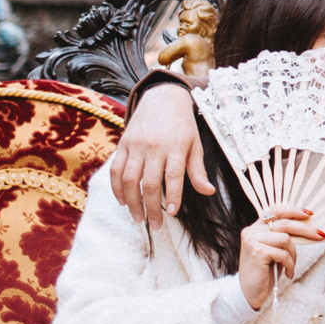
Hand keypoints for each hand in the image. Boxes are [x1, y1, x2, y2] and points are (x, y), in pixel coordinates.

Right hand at [110, 81, 212, 224]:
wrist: (162, 98)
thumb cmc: (182, 125)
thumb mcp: (195, 144)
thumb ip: (198, 170)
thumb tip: (209, 192)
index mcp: (176, 146)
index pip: (174, 175)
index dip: (173, 196)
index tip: (172, 213)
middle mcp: (154, 146)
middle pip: (149, 182)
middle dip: (151, 207)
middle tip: (155, 225)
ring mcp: (136, 145)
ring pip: (129, 179)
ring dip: (132, 202)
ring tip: (138, 218)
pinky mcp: (123, 144)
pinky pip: (115, 170)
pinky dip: (116, 188)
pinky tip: (122, 201)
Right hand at [239, 209, 324, 310]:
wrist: (249, 294)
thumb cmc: (264, 272)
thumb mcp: (274, 251)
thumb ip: (283, 237)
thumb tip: (307, 227)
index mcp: (255, 228)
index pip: (276, 211)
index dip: (293, 211)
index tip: (309, 214)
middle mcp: (251, 231)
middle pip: (285, 223)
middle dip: (306, 229)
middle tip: (321, 235)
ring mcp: (253, 241)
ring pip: (286, 239)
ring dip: (294, 255)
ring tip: (291, 266)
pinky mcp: (257, 252)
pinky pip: (283, 254)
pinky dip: (290, 264)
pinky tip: (288, 273)